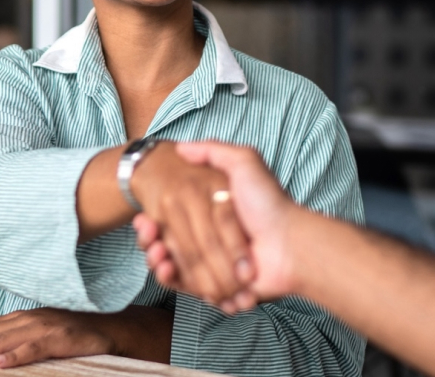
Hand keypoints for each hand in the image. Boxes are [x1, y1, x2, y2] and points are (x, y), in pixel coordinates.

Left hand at [0, 306, 172, 368]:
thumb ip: (20, 342)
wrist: (120, 331)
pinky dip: (17, 355)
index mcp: (26, 318)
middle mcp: (34, 317)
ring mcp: (50, 326)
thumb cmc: (79, 338)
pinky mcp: (66, 338)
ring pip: (7, 338)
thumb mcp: (45, 338)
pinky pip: (37, 348)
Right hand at [134, 141, 301, 310]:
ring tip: (154, 250)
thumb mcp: (244, 163)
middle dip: (151, 240)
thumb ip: (214, 151)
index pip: (173, 220)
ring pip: (172, 265)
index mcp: (213, 216)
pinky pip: (185, 287)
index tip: (144, 217)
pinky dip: (171, 279)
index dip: (154, 220)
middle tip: (145, 232)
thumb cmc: (268, 202)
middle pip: (169, 244)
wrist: (289, 243)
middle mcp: (212, 241)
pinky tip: (164, 266)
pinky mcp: (216, 288)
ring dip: (157, 259)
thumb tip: (181, 146)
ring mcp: (214, 265)